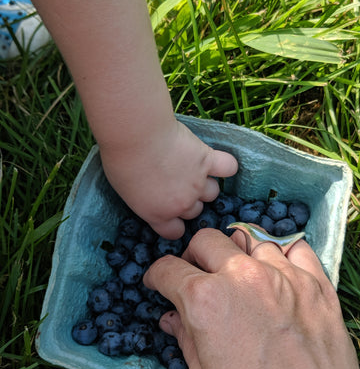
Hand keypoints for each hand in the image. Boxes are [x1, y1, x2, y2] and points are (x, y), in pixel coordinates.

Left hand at [100, 120, 237, 238]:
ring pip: (213, 193)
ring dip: (205, 184)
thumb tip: (152, 196)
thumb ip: (144, 202)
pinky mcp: (208, 160)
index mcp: (159, 215)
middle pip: (195, 211)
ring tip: (193, 169)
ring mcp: (198, 183)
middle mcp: (182, 204)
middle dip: (188, 200)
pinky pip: (228, 168)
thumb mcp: (126, 193)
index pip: (175, 232)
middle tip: (176, 182)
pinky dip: (226, 165)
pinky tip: (218, 162)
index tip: (170, 212)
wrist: (137, 136)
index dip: (174, 222)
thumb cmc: (122, 161)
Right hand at [143, 228, 359, 368]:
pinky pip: (295, 247)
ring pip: (249, 236)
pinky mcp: (315, 282)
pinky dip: (280, 252)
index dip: (157, 275)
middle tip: (196, 274)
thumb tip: (171, 317)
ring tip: (237, 271)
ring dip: (235, 251)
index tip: (158, 281)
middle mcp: (241, 277)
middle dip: (192, 256)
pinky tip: (276, 269)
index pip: (168, 269)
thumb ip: (184, 335)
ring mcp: (282, 275)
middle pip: (206, 240)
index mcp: (205, 300)